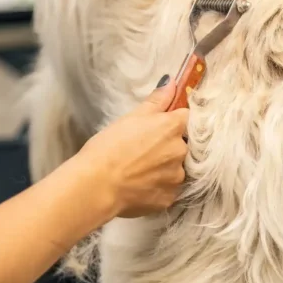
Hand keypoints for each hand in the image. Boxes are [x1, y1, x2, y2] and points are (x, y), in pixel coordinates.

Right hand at [74, 80, 188, 218]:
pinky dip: (158, 187)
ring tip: (140, 171)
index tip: (159, 128)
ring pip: (176, 169)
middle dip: (168, 147)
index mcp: (173, 127)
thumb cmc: (109, 146)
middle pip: (183, 145)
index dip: (172, 122)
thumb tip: (172, 83)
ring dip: (164, 169)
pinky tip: (140, 186)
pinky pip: (168, 190)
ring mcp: (177, 177)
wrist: (97, 185)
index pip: (185, 118)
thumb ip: (157, 101)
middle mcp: (181, 151)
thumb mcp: (131, 117)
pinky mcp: (169, 199)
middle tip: (143, 152)